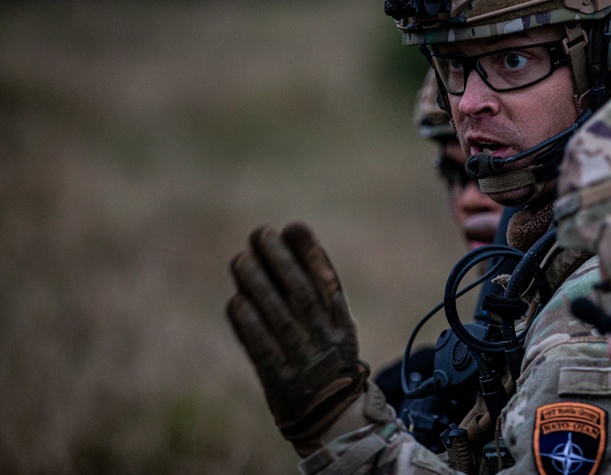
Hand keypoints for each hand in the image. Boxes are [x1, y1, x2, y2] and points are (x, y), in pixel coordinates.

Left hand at [226, 222, 368, 456]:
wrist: (332, 416)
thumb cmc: (328, 358)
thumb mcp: (337, 326)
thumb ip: (318, 292)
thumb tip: (289, 243)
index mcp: (341, 323)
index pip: (328, 282)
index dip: (311, 253)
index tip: (293, 227)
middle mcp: (324, 339)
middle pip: (301, 295)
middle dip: (281, 261)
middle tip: (261, 233)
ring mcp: (302, 360)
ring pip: (278, 317)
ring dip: (259, 286)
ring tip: (240, 259)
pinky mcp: (279, 380)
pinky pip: (262, 349)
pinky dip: (249, 324)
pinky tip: (236, 300)